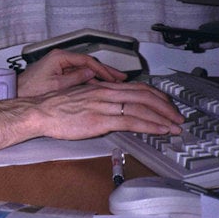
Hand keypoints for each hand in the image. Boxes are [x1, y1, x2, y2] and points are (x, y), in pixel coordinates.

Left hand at [19, 48, 125, 96]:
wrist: (16, 95)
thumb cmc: (31, 89)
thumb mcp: (57, 85)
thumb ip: (76, 78)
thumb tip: (93, 74)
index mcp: (59, 57)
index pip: (87, 60)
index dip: (103, 70)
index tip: (115, 77)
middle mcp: (60, 59)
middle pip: (88, 64)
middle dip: (105, 72)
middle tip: (121, 78)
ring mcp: (60, 66)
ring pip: (84, 70)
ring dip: (98, 78)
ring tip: (114, 85)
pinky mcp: (58, 74)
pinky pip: (78, 76)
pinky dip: (89, 82)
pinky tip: (99, 89)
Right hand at [28, 79, 184, 138]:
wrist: (40, 112)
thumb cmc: (56, 107)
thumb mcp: (82, 97)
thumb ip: (99, 100)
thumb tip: (111, 107)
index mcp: (102, 87)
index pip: (138, 88)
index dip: (157, 96)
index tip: (167, 105)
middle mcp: (106, 93)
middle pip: (145, 96)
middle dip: (166, 107)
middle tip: (178, 117)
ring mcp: (105, 106)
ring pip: (142, 108)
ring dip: (163, 118)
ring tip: (175, 126)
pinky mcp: (101, 120)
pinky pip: (131, 122)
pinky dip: (149, 126)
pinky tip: (160, 130)